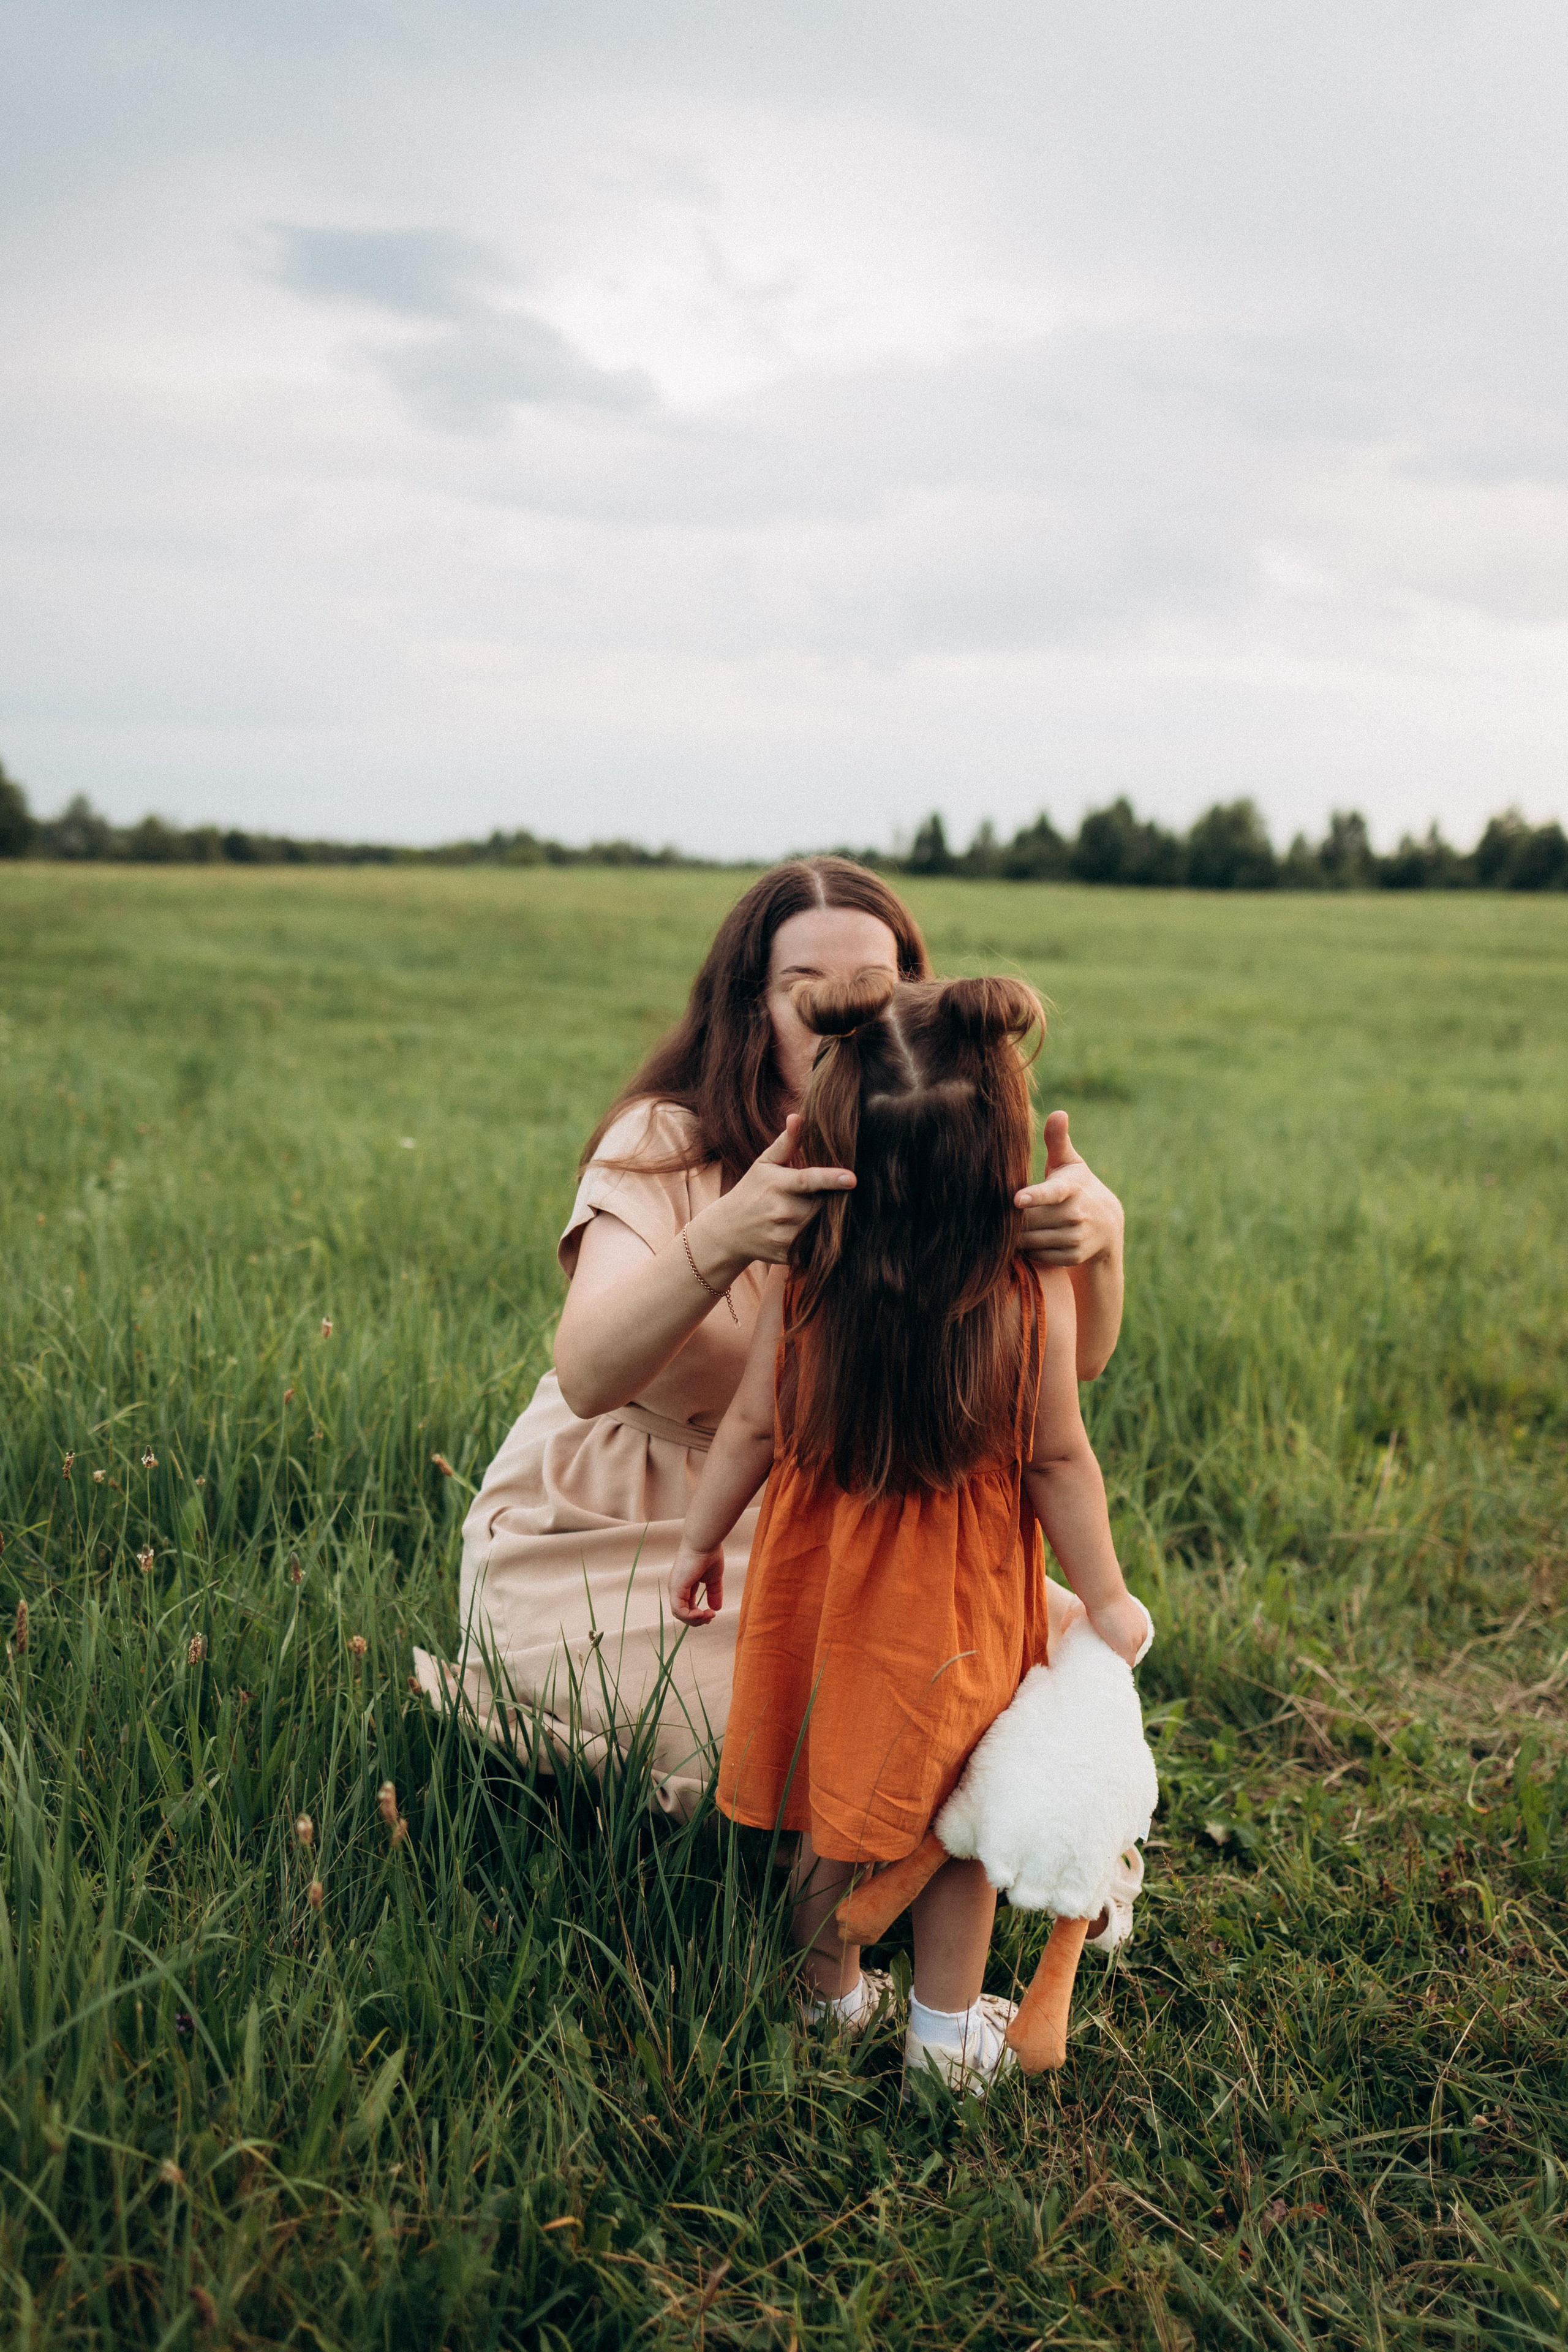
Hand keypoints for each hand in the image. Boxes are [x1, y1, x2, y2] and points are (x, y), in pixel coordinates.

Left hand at [670, 1543, 725, 1625]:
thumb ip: (714, 1593)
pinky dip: (690, 1616)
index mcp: (685, 1585)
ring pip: (679, 1614)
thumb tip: (716, 1608)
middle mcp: (677, 1588)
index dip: (698, 1614)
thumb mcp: (713, 1579)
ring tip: (708, 1615)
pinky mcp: (676, 1588)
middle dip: (697, 1620)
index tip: (712, 1613)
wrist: (705, 1543)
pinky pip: (679, 1610)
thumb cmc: (709, 1555)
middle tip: (711, 1617)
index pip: (687, 1606)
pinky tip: (701, 1614)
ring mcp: (675, 1588)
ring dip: (695, 1620)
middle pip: (682, 1613)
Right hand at [702, 1115, 855, 1269]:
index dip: (831, 1178)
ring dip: (826, 1218)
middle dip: (829, 1198)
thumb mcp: (764, 1164)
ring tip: (811, 1211)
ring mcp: (786, 1236)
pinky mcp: (789, 1255)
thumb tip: (798, 1116)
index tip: (851, 1178)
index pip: (808, 1180)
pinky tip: (810, 1231)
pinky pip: (816, 1246)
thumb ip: (786, 1143)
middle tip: (821, 1196)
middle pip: (824, 1203)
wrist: (727, 1232)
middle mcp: (782, 1212)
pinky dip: (819, 1239)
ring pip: (822, 1225)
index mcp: (778, 1185)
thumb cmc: (751, 1191)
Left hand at [1016, 1111, 1123, 1267]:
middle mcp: (1077, 1213)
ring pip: (1032, 1240)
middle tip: (1002, 1214)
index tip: (1017, 1199)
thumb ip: (1058, 1140)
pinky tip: (1031, 1239)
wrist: (1107, 1223)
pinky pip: (1038, 1255)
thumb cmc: (1076, 1185)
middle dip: (1014, 1219)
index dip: (1035, 1196)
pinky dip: (1029, 1250)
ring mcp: (1076, 1236)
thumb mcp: (1070, 1163)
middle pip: (1031, 1220)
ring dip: (1019, 1236)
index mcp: (1071, 1187)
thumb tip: (1058, 1113)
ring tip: (1016, 1226)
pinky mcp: (1073, 1255)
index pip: (1052, 1192)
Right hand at [1087, 1591, 1150, 1666]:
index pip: (1134, 1640)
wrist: (1104, 1594)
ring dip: (1120, 1663)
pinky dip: (1120, 1670)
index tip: (1110, 1648)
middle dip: (1121, 1655)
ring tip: (1107, 1669)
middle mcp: (1142, 1632)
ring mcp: (1136, 1641)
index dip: (1122, 1645)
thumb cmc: (1100, 1594)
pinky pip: (1127, 1664)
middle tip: (1106, 1658)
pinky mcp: (1128, 1648)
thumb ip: (1101, 1610)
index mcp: (1140, 1620)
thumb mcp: (1106, 1602)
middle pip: (1133, 1650)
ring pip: (1130, 1659)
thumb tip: (1080, 1612)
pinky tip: (1112, 1674)